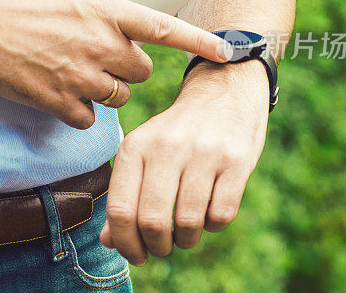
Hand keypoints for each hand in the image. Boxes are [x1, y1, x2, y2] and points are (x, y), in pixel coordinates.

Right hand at [0, 0, 230, 128]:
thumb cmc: (15, 0)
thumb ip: (99, 10)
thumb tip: (118, 24)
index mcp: (105, 10)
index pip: (165, 28)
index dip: (200, 42)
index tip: (227, 53)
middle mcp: (99, 43)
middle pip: (140, 72)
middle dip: (128, 70)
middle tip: (102, 60)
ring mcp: (80, 75)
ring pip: (118, 97)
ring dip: (105, 91)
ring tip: (75, 74)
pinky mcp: (59, 101)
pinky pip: (90, 118)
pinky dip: (80, 111)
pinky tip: (59, 94)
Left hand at [100, 60, 269, 263]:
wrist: (224, 91)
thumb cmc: (176, 134)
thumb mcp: (144, 153)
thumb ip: (125, 195)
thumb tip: (109, 242)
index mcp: (136, 146)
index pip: (120, 209)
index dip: (126, 243)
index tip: (136, 254)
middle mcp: (166, 147)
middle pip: (153, 221)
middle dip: (157, 247)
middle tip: (163, 247)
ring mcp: (203, 153)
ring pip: (188, 222)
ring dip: (187, 240)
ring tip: (186, 234)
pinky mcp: (236, 160)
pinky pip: (221, 214)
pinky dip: (213, 226)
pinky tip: (209, 214)